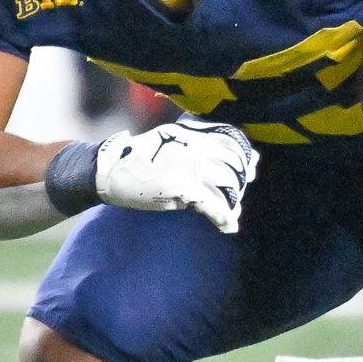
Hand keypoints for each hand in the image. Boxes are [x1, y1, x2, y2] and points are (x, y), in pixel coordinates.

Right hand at [95, 117, 257, 233]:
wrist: (110, 169)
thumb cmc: (140, 155)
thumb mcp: (169, 138)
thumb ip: (195, 142)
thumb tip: (218, 150)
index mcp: (193, 135)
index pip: (232, 143)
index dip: (246, 157)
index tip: (252, 168)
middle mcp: (195, 148)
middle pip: (233, 166)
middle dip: (240, 182)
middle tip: (238, 193)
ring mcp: (189, 167)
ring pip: (226, 186)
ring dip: (232, 202)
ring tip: (232, 213)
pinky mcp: (182, 188)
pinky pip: (212, 204)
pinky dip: (223, 217)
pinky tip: (229, 226)